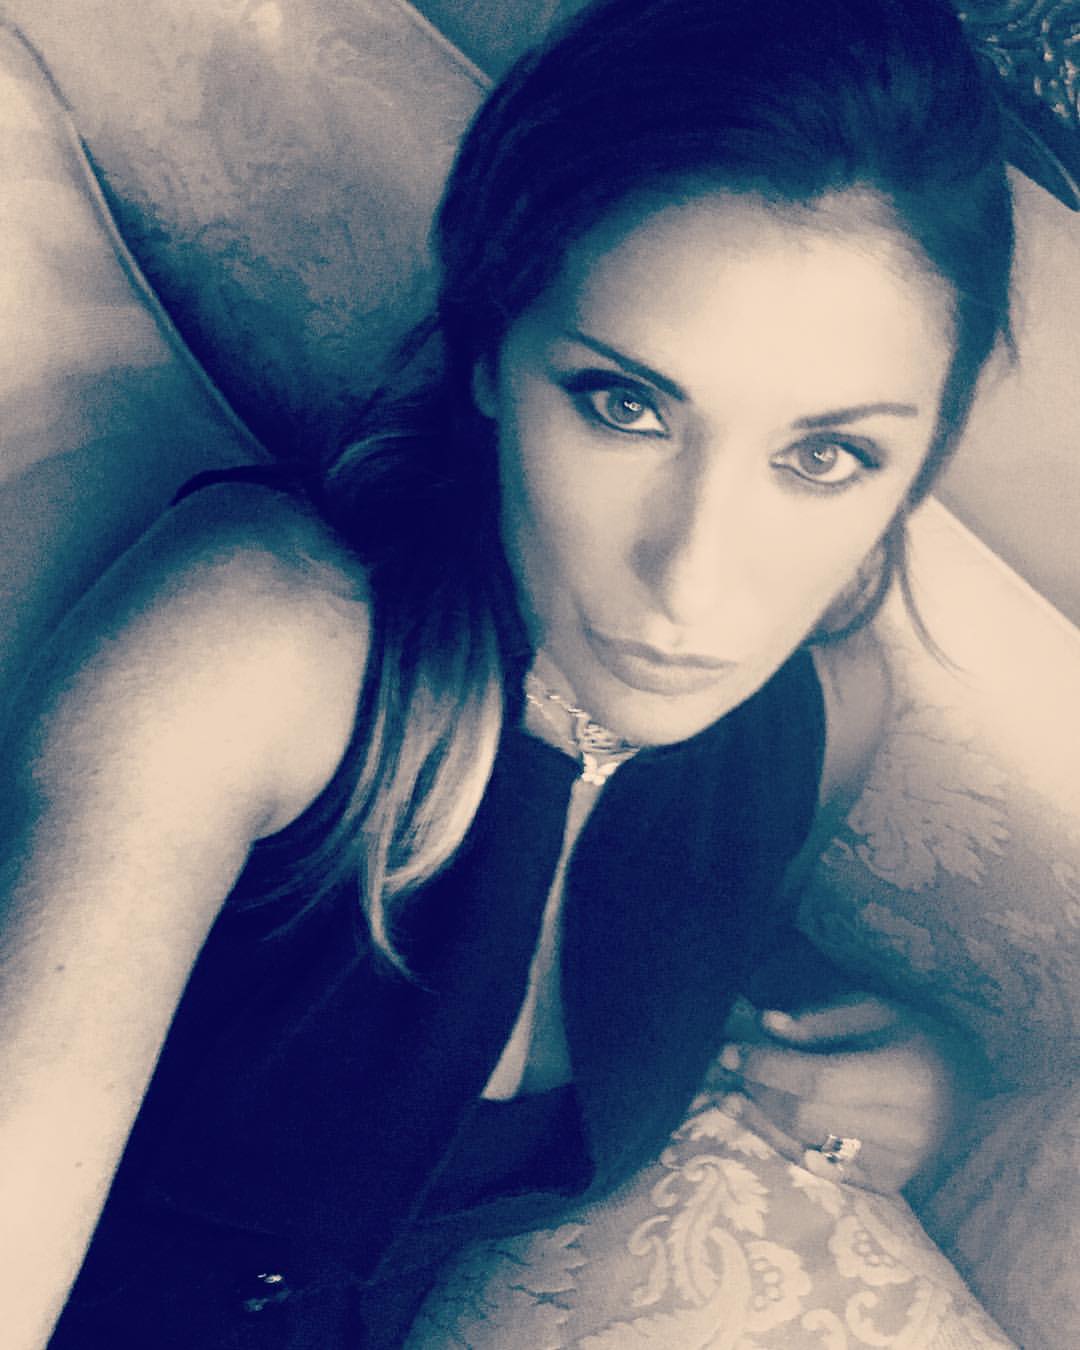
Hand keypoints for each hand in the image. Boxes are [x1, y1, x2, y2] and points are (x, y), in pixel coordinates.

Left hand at [714, 994, 981, 1193]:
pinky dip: (782, 1142)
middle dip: (759, 1090)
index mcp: (907, 1077)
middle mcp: (906, 1129)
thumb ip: (820, 1019)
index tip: (729, 1049)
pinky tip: (755, 1119)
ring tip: (728, 1094)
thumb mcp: (874, 1010)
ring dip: (760, 1118)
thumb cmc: (914, 1037)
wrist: (968, 1086)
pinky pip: (820, 1167)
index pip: (822, 1079)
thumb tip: (765, 1024)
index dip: (769, 1066)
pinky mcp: (887, 1185)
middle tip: (727, 1068)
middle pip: (808, 1114)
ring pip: (807, 1144)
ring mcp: (898, 1165)